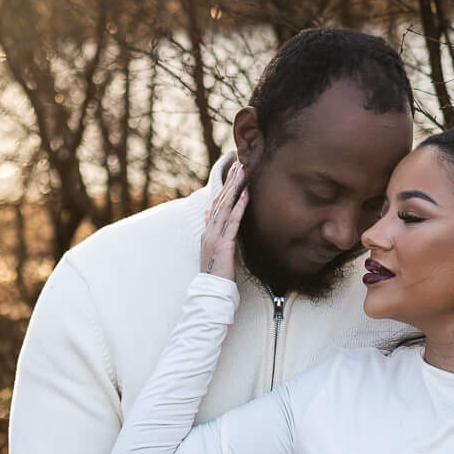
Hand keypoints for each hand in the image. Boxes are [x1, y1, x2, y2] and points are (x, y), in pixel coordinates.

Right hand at [200, 159, 246, 278]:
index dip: (224, 187)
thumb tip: (208, 210)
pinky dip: (240, 206)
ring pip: (225, 206)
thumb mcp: (211, 246)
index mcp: (207, 230)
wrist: (211, 290)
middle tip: (238, 163)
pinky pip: (233, 221)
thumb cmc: (214, 271)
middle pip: (220, 200)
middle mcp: (209, 230)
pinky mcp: (224, 243)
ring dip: (234, 187)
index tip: (231, 172)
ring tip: (242, 170)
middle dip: (229, 181)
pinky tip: (246, 194)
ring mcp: (215, 236)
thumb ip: (210, 227)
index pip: (216, 203)